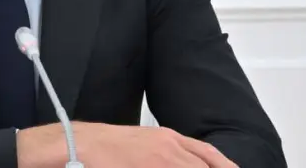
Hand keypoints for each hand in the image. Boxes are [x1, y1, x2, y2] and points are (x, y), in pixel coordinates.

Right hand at [17, 121, 237, 167]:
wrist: (79, 144)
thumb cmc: (107, 146)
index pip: (208, 155)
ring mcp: (159, 162)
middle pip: (204, 166)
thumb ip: (167, 153)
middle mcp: (169, 149)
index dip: (226, 167)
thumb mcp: (144, 143)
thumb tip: (182, 160)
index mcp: (169, 139)